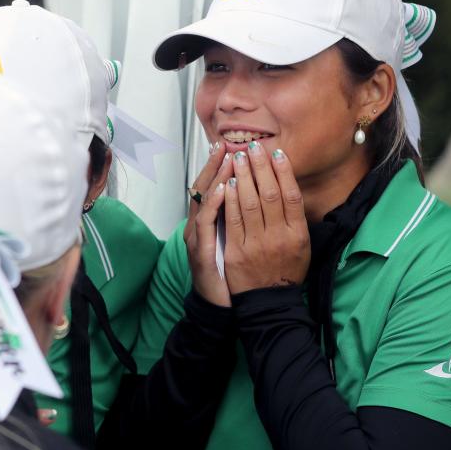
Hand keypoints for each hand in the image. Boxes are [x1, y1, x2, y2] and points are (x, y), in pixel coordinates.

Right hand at [185, 142, 233, 306]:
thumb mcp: (236, 241)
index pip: (212, 188)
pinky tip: (221, 190)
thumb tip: (254, 196)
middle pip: (203, 188)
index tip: (230, 146)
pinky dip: (212, 204)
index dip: (219, 167)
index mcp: (209, 223)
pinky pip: (205, 224)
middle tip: (225, 143)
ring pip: (202, 201)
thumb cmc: (231, 274)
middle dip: (214, 165)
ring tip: (226, 159)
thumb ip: (240, 219)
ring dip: (214, 178)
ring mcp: (196, 238)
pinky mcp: (198, 251)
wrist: (221, 306)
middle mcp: (198, 226)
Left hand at [223, 144, 309, 294]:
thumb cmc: (286, 272)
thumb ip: (296, 221)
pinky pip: (233, 220)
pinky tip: (228, 184)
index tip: (277, 153)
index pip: (292, 195)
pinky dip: (230, 200)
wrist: (269, 302)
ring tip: (238, 157)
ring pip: (250, 203)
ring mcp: (257, 244)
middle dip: (260, 167)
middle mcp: (279, 237)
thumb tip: (291, 190)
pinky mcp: (237, 251)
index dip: (284, 172)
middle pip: (270, 194)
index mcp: (298, 234)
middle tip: (253, 146)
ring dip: (243, 177)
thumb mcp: (302, 248)